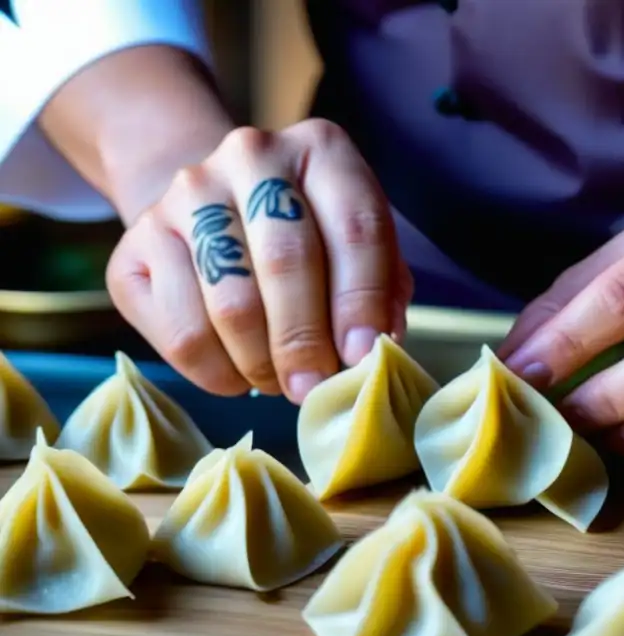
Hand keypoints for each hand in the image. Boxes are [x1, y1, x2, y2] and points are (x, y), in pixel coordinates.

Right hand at [106, 119, 411, 403]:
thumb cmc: (306, 236)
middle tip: (315, 387)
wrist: (211, 208)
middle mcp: (250, 156)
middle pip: (285, 261)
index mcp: (320, 150)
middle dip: (306, 341)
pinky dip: (217, 372)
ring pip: (232, 304)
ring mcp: (185, 195)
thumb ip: (381, 288)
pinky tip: (238, 375)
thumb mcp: (356, 246)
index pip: (355, 227)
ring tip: (280, 382)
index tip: (362, 355)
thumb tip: (374, 346)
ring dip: (262, 363)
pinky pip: (182, 331)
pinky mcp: (133, 244)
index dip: (362, 300)